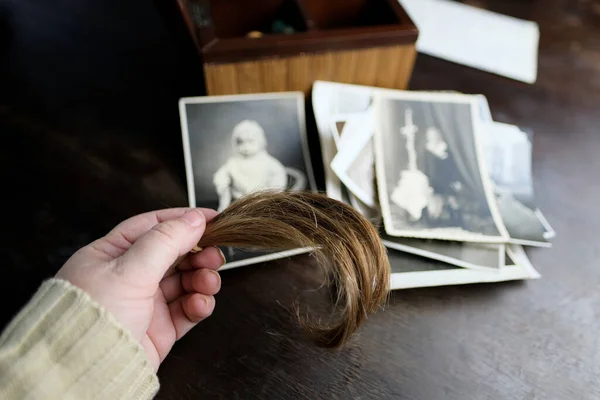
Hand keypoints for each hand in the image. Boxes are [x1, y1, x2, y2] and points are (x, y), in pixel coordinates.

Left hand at [55, 208, 224, 370]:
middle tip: (213, 254)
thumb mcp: (129, 269)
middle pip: (175, 254)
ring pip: (186, 281)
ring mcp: (145, 303)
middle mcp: (129, 277)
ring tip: (208, 282)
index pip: (154, 225)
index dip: (184, 220)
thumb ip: (165, 240)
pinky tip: (200, 303)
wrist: (85, 373)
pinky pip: (188, 309)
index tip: (211, 218)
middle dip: (198, 252)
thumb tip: (193, 219)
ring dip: (202, 278)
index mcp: (113, 254)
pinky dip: (200, 304)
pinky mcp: (159, 328)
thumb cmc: (90, 319)